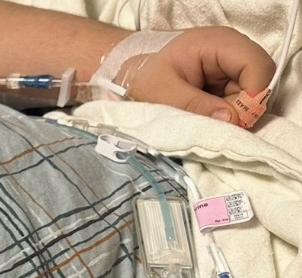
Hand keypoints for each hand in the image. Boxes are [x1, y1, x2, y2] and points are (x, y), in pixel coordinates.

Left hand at [119, 27, 275, 122]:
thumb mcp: (161, 93)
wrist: (128, 74)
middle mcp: (231, 51)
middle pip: (259, 83)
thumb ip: (195, 106)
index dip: (252, 97)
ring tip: (202, 118)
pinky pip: (238, 101)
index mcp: (218, 43)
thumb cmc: (142, 77)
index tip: (232, 121)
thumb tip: (231, 120)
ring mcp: (229, 67)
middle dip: (242, 108)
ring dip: (232, 114)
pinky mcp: (225, 81)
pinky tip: (203, 116)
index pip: (257, 66)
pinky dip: (225, 114)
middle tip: (214, 124)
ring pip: (250, 96)